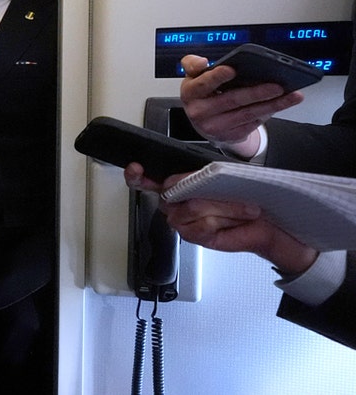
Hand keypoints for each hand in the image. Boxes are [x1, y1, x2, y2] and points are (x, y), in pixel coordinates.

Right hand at [122, 165, 318, 273]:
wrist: (267, 222)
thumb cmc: (245, 197)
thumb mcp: (224, 178)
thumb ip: (202, 175)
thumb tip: (192, 177)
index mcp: (176, 184)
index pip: (145, 179)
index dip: (136, 175)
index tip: (135, 168)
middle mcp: (174, 203)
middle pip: (173, 191)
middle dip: (205, 190)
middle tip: (231, 192)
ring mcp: (182, 221)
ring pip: (194, 207)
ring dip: (225, 207)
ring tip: (244, 209)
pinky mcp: (194, 236)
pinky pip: (204, 224)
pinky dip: (226, 219)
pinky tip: (236, 220)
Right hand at [178, 54, 303, 157]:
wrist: (205, 122)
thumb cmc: (203, 94)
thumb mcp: (194, 77)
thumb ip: (193, 64)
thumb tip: (202, 62)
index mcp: (191, 92)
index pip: (203, 83)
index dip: (216, 77)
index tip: (232, 70)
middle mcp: (199, 111)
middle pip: (231, 100)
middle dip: (256, 93)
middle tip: (277, 86)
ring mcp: (214, 126)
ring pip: (246, 114)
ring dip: (271, 105)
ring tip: (290, 96)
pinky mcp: (229, 135)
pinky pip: (252, 124)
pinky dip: (268, 113)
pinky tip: (281, 105)